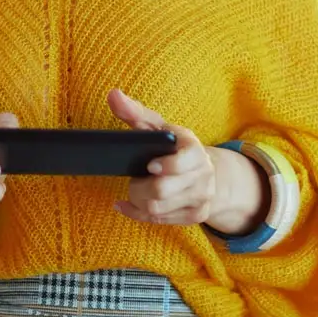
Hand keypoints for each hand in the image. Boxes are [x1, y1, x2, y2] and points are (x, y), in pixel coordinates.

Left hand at [107, 89, 217, 225]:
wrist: (204, 171)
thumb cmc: (173, 145)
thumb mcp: (157, 127)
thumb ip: (135, 112)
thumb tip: (113, 95)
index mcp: (196, 150)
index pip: (183, 163)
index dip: (165, 167)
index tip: (150, 166)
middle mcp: (204, 176)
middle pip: (161, 191)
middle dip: (140, 186)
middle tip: (136, 178)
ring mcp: (201, 198)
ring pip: (157, 209)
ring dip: (138, 200)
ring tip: (136, 189)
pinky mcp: (195, 216)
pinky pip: (159, 222)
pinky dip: (138, 213)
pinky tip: (129, 204)